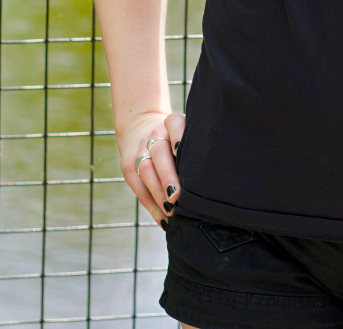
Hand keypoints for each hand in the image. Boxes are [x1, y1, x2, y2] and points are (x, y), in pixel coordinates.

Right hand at [119, 111, 185, 229]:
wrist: (139, 125)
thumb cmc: (174, 136)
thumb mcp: (184, 129)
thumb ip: (196, 147)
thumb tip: (214, 182)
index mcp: (172, 123)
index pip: (174, 124)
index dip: (178, 137)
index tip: (181, 152)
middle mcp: (155, 134)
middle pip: (159, 152)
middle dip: (167, 175)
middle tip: (176, 196)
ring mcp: (140, 150)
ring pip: (146, 170)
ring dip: (158, 193)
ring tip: (171, 211)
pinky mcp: (128, 165)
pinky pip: (138, 188)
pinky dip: (152, 206)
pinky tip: (163, 219)